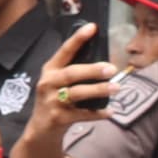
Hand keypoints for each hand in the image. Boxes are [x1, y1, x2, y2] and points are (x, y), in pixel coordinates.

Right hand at [17, 28, 117, 147]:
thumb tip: (105, 58)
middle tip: (112, 69)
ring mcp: (52, 102)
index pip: (64, 51)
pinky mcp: (58, 118)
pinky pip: (81, 114)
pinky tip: (110, 112)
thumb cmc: (56, 100)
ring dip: (98, 90)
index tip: (92, 27)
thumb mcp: (59, 82)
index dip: (77, 39)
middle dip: (92, 70)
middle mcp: (48, 84)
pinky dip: (97, 114)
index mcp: (50, 70)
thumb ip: (75, 70)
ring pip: (77, 93)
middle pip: (71, 74)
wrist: (40, 129)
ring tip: (116, 88)